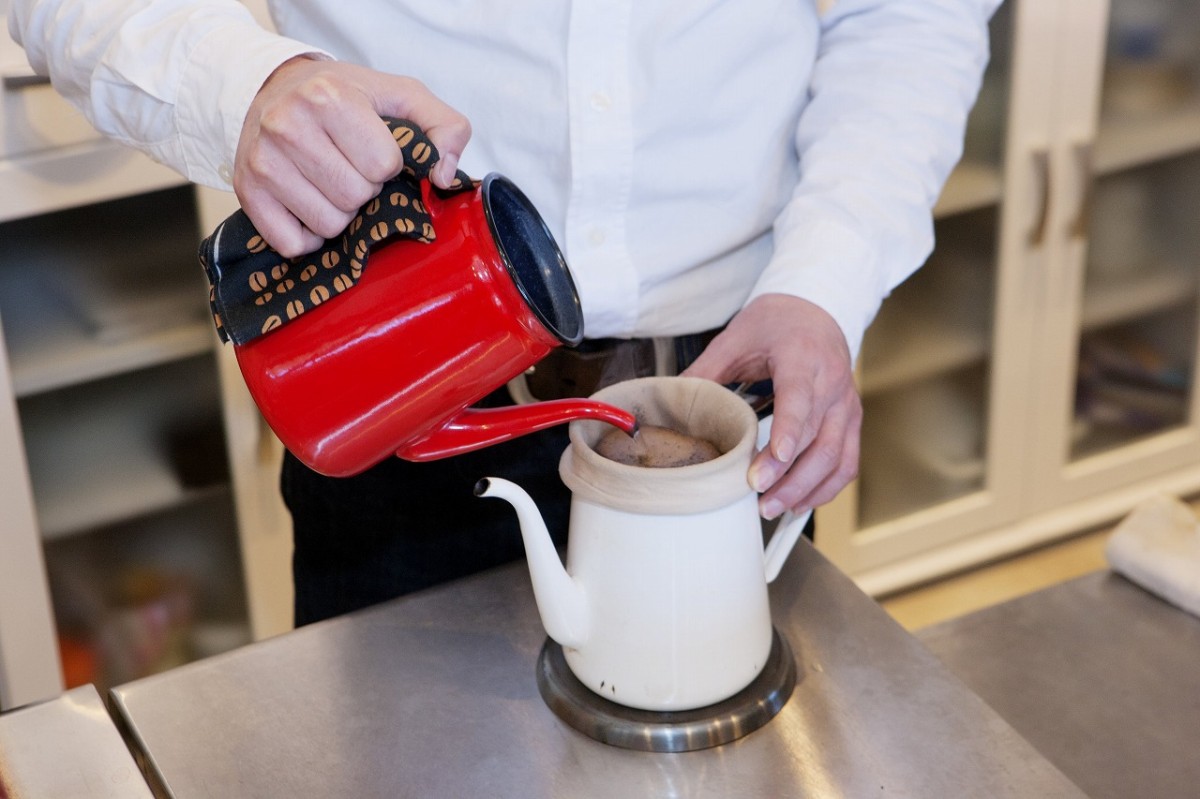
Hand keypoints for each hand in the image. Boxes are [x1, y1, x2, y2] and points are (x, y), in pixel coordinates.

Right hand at [234, 56, 471, 256]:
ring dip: (339, 213)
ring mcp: (262, 161)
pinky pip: (293, 244)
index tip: (372, 149)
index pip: (383, 165)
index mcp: (330, 97)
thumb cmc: (344, 97)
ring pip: (328, 225)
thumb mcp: (402, 95)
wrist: (273, 88)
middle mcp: (288, 125)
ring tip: (329, 183)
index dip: (387, 164)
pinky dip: (307, 236)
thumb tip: (444, 175)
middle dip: (364, 190)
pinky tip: (307, 205)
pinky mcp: (247, 192)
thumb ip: (445, 127)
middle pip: (355, 198)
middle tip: (349, 167)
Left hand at [682, 293, 861, 518]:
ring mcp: (847, 404)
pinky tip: (799, 502)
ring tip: (773, 508)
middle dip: (789, 475)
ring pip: (836, 456)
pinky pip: (847, 462)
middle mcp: (832, 383)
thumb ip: (706, 371)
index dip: (789, 431)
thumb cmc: (776, 323)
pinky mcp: (851, 420)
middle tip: (759, 496)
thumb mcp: (736, 338)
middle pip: (818, 438)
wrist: (817, 309)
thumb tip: (673, 403)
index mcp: (802, 358)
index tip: (774, 461)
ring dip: (806, 488)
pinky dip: (826, 487)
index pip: (800, 399)